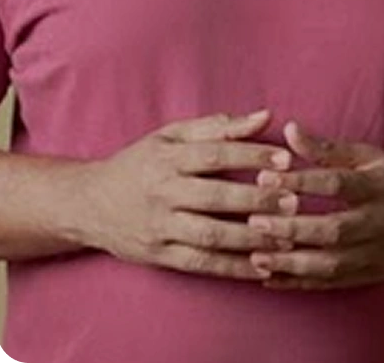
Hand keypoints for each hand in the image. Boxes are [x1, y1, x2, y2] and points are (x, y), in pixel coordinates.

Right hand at [82, 109, 298, 280]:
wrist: (89, 203)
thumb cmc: (140, 163)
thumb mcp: (171, 136)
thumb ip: (219, 126)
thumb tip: (265, 116)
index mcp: (168, 157)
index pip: (214, 155)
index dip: (250, 156)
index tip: (285, 159)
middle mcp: (163, 192)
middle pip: (216, 198)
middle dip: (257, 200)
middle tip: (294, 201)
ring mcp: (160, 227)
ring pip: (211, 235)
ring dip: (251, 238)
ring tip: (287, 237)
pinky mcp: (160, 255)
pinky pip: (201, 264)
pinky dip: (233, 268)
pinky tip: (262, 267)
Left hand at [248, 122, 383, 289]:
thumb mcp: (370, 157)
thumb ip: (328, 148)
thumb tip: (288, 129)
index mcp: (379, 187)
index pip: (337, 184)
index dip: (301, 181)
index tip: (266, 178)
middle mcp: (381, 223)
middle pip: (333, 230)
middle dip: (291, 228)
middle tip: (254, 221)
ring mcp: (378, 255)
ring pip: (332, 265)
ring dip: (292, 263)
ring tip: (256, 256)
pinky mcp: (373, 277)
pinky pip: (333, 284)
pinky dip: (301, 284)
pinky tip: (272, 279)